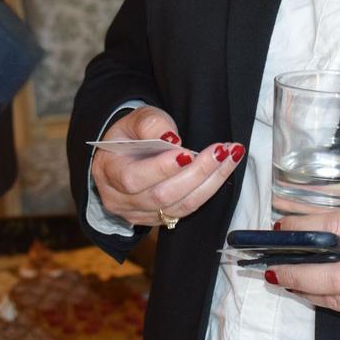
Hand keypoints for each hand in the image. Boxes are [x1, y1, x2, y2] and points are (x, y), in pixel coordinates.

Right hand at [92, 106, 244, 226]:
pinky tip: (223, 169)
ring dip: (211, 181)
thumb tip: (173, 139)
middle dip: (197, 173)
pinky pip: (187, 210)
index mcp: (108, 173)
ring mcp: (140, 214)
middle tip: (222, 151)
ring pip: (180, 206)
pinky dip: (208, 189)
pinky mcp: (159, 219)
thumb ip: (150, 124)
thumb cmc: (129, 136)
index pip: (134, 179)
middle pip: (162, 196)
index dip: (162, 169)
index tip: (188, 153)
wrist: (125, 155)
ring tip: (231, 156)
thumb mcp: (134, 120)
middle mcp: (121, 200)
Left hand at [268, 188, 339, 328]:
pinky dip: (334, 301)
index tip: (280, 222)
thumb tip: (322, 199)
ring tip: (285, 279)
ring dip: (308, 291)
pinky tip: (316, 293)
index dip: (303, 225)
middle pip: (335, 274)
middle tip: (273, 266)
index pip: (338, 225)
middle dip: (297, 272)